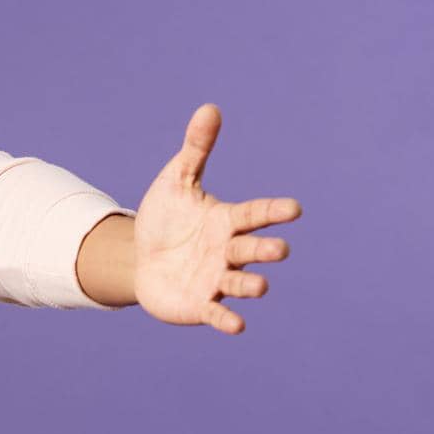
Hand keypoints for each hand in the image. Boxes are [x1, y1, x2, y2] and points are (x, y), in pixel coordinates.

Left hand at [132, 104, 301, 334]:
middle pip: (252, 250)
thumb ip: (195, 149)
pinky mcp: (201, 304)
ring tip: (260, 287)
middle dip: (265, 250)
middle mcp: (228, 251)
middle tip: (279, 250)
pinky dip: (226, 318)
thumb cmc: (166, 218)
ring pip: (239, 283)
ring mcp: (216, 279)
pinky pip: (217, 312)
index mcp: (227, 220)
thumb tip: (209, 108)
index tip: (294, 209)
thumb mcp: (176, 181)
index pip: (255, 214)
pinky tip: (236, 325)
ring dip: (250, 286)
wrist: (139, 257)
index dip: (273, 212)